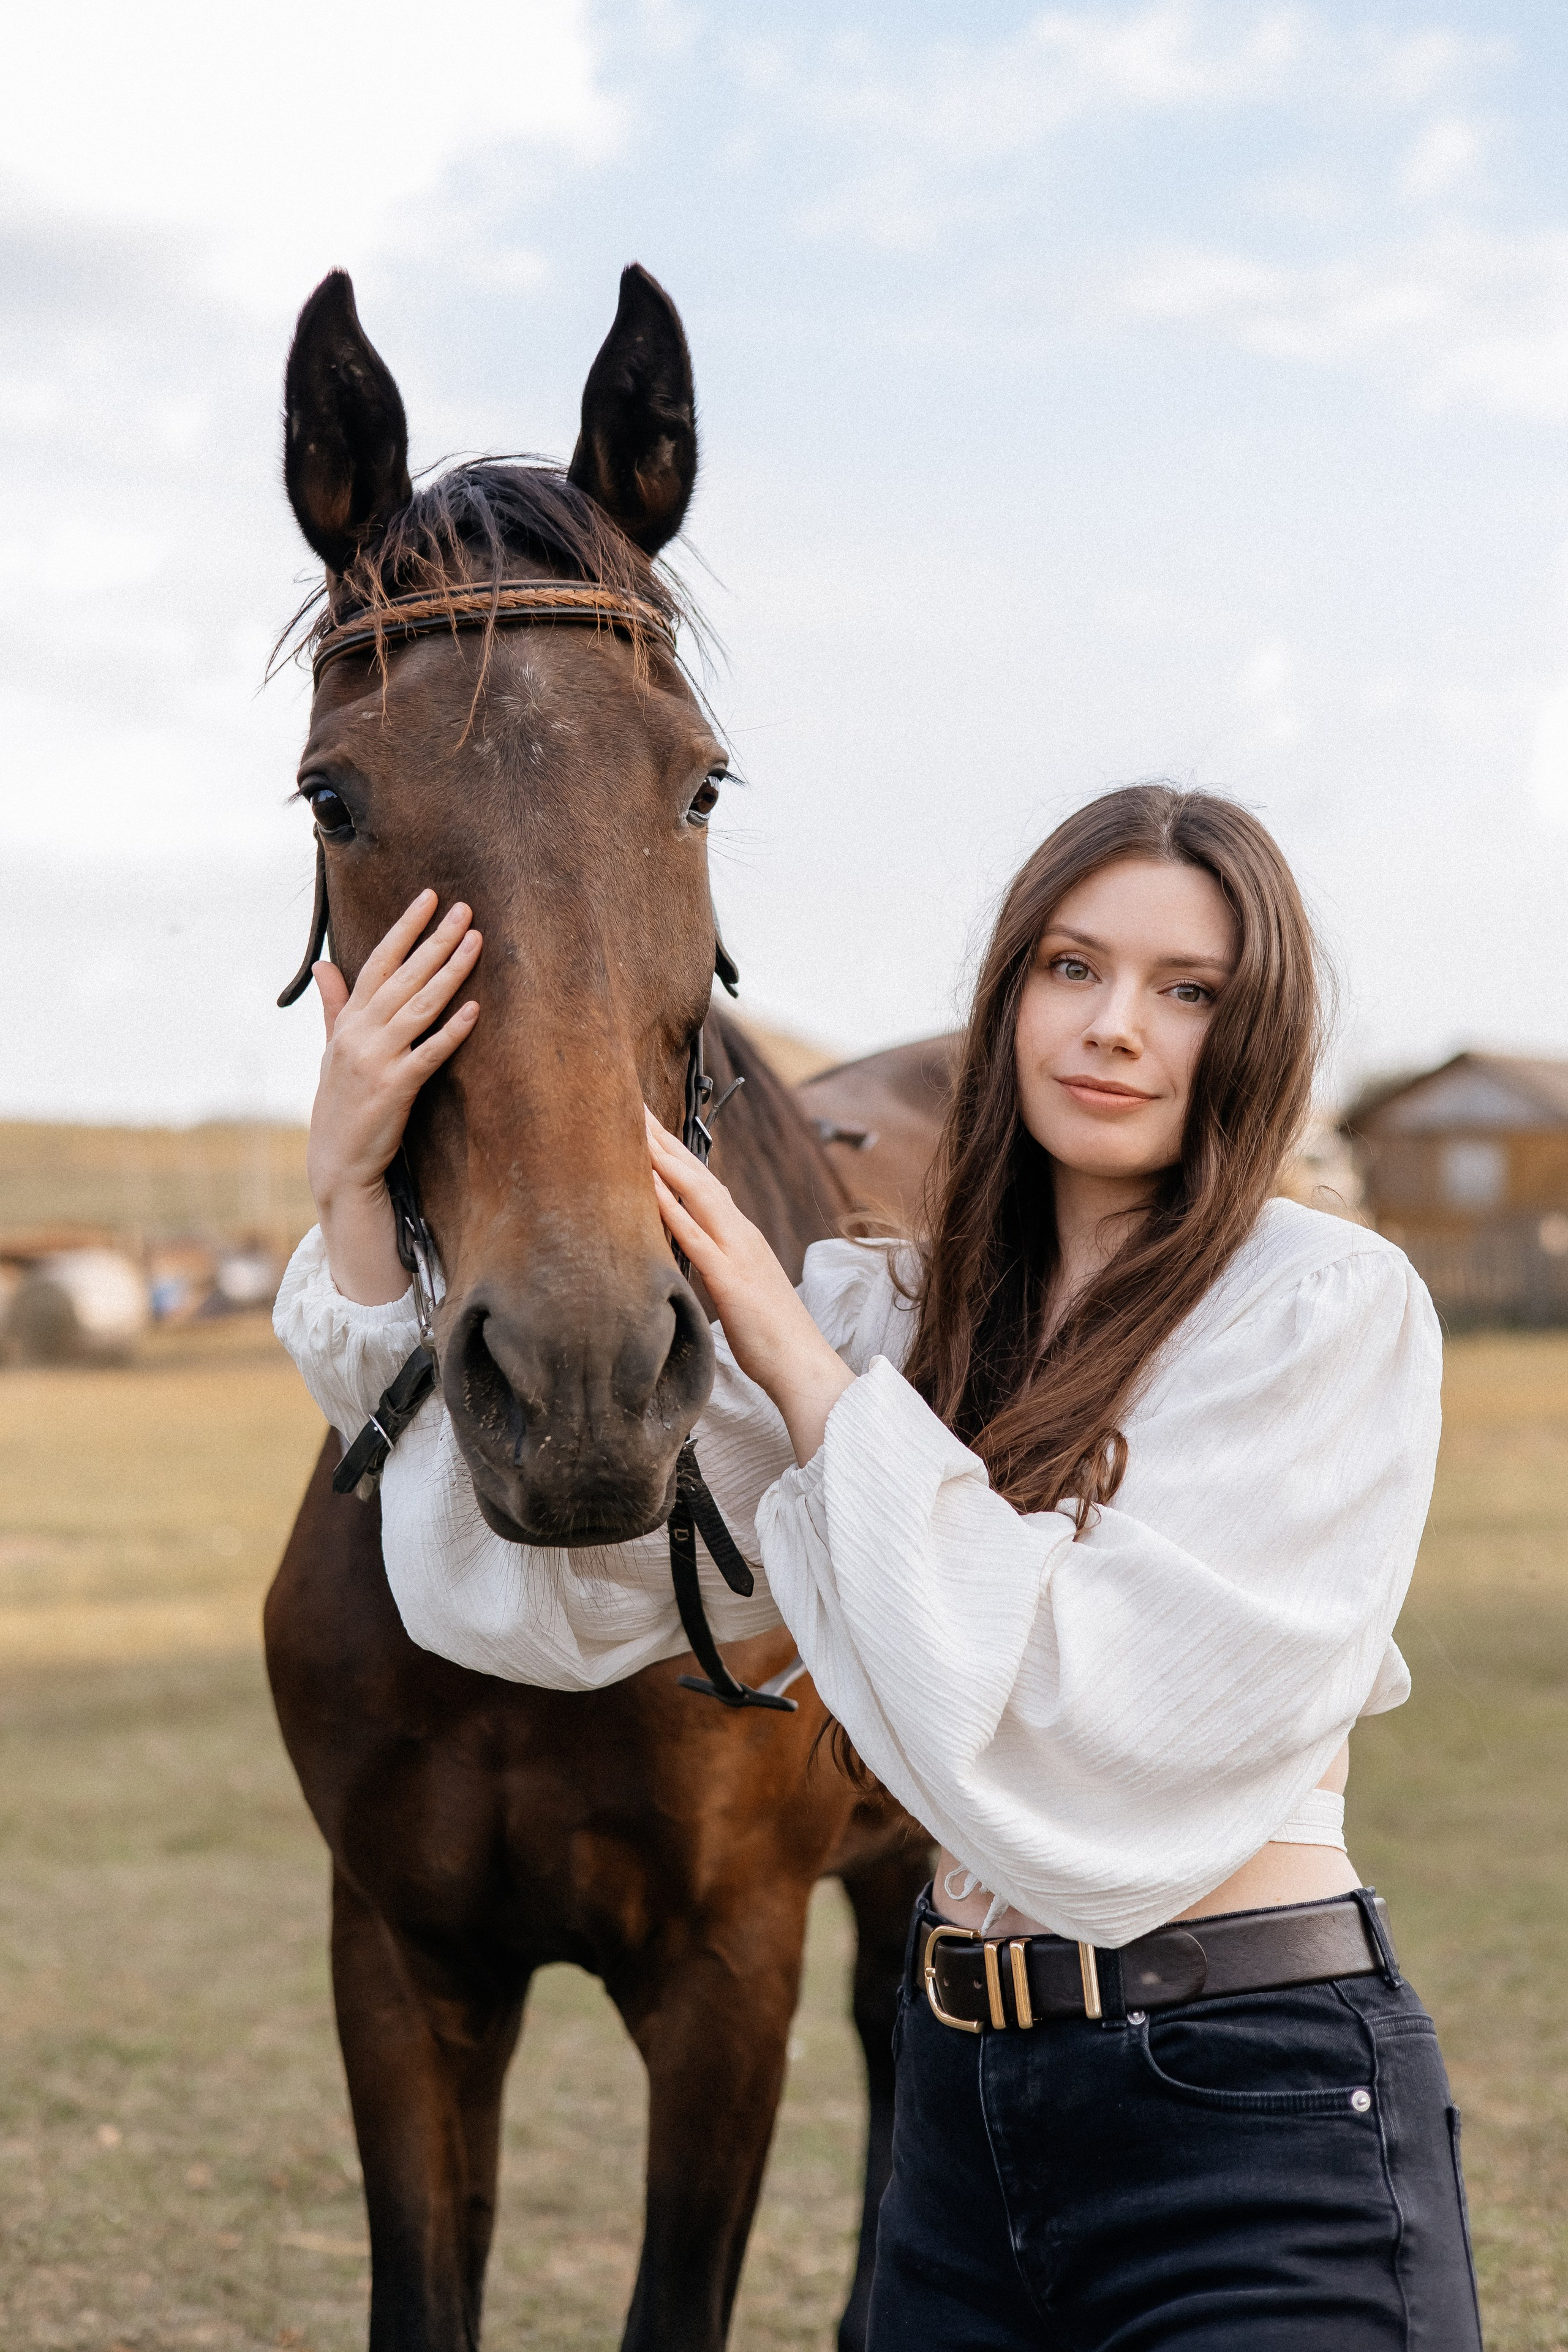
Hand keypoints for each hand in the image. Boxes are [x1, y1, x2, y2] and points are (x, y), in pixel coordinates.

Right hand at [307, 891, 480, 1303]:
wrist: (336, 1160)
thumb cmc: (340, 1102)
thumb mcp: (332, 1049)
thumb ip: (334, 1006)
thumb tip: (324, 965)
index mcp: (347, 1021)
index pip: (378, 962)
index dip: (404, 928)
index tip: (428, 898)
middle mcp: (359, 1034)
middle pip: (403, 976)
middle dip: (435, 940)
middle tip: (465, 908)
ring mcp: (376, 1060)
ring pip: (419, 1007)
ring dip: (449, 973)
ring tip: (476, 942)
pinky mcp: (395, 1089)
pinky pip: (429, 1053)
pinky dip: (452, 1031)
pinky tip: (475, 1009)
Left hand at [646, 1110, 852, 1464]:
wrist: (803, 1367)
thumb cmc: (771, 1337)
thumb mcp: (738, 1291)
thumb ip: (717, 1266)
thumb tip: (690, 1256)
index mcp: (741, 1236)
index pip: (703, 1183)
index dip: (675, 1152)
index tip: (647, 1125)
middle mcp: (740, 1234)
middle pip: (698, 1175)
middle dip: (664, 1138)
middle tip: (631, 1104)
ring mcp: (737, 1252)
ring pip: (697, 1194)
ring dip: (664, 1159)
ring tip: (633, 1128)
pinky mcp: (731, 1279)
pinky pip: (696, 1237)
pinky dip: (672, 1208)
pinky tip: (649, 1187)